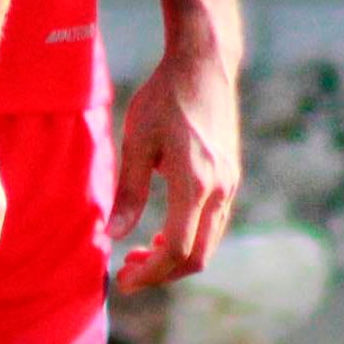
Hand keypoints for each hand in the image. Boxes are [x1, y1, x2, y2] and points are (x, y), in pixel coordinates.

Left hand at [107, 48, 240, 291]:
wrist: (205, 64)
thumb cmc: (165, 97)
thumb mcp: (137, 142)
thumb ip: (128, 192)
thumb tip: (112, 235)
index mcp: (195, 184)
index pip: (177, 251)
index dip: (150, 274)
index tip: (123, 279)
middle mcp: (220, 190)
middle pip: (197, 257)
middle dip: (162, 274)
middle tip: (127, 273)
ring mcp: (230, 184)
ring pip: (208, 242)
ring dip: (174, 257)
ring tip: (139, 254)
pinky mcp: (230, 176)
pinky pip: (213, 223)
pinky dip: (188, 238)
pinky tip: (162, 232)